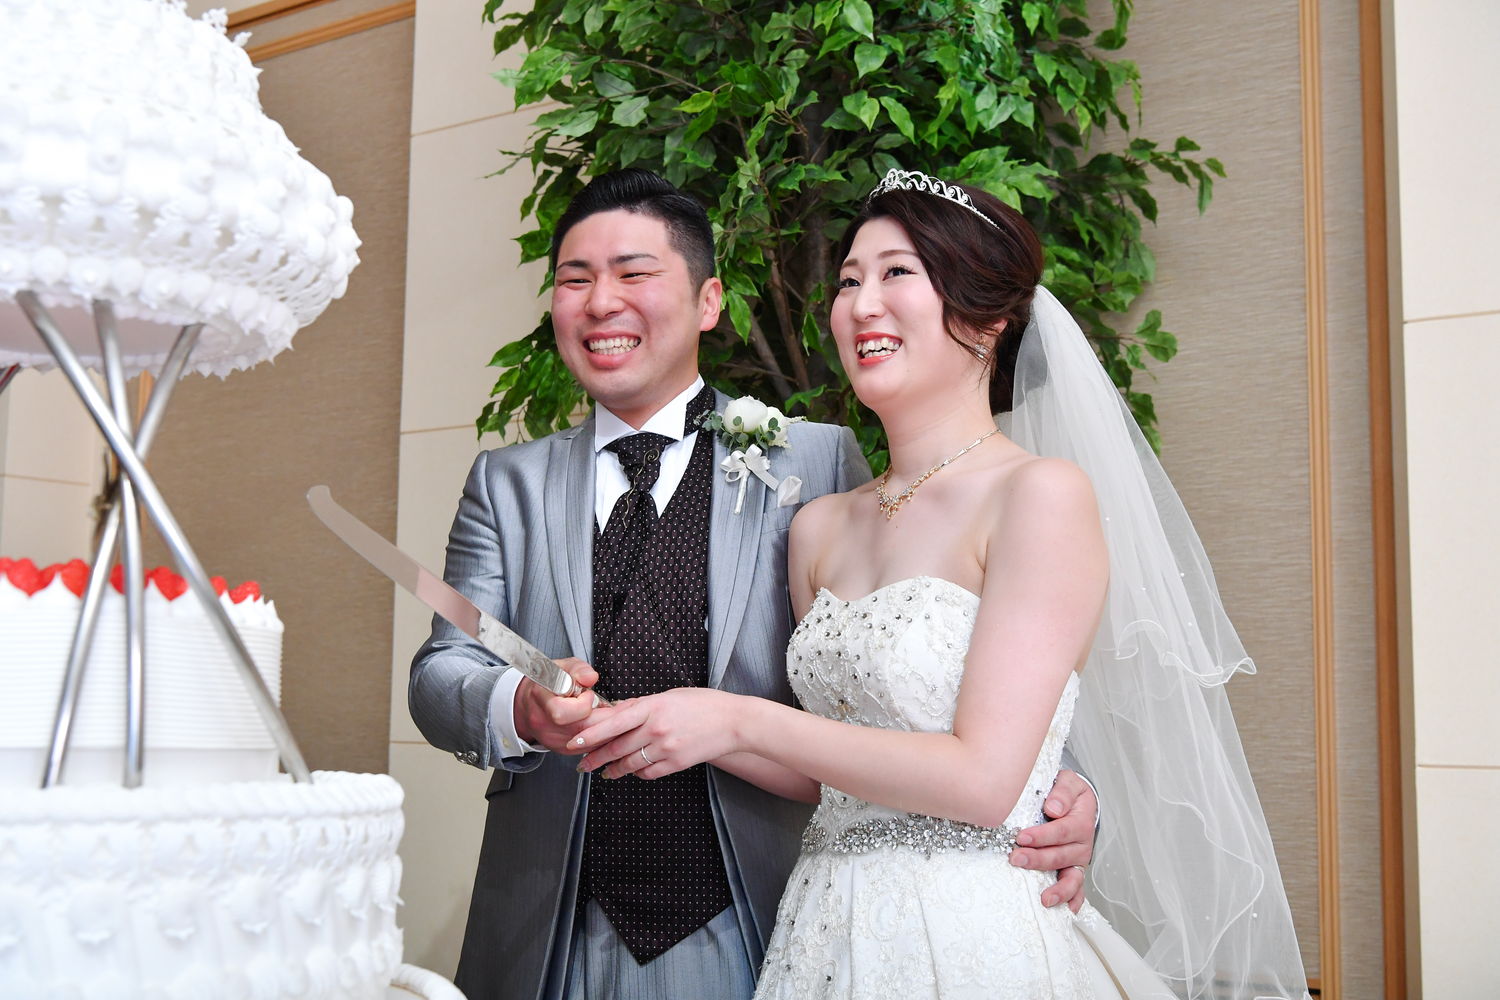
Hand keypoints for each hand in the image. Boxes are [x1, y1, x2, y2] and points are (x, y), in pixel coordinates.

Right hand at [513, 657, 606, 753]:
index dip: (583, 702)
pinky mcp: (562, 749)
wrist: (527, 703)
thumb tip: (590, 677)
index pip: (563, 712)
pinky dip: (599, 735)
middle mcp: (544, 725)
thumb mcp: (562, 667)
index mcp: (541, 701)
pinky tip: (600, 723)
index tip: (587, 693)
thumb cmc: (546, 683)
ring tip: (607, 712)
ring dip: (603, 726)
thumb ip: (578, 670)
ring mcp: (552, 740)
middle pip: (580, 729)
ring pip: (588, 741)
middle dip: (602, 716)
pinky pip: (587, 747)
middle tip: (610, 705)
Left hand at [571, 688, 739, 778]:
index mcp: (653, 706)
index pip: (614, 722)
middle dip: (596, 757)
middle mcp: (656, 728)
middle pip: (617, 747)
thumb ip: (641, 704)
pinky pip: (648, 772)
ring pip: (630, 763)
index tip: (574, 742)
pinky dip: (637, 772)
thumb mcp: (670, 695)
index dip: (591, 734)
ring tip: (604, 771)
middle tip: (582, 764)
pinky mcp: (676, 763)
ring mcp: (666, 748)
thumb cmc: (703, 704)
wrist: (733, 722)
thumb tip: (615, 711)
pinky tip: (633, 770)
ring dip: (613, 769)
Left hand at [1010, 769, 1096, 911]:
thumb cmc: (1066, 792)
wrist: (1074, 801)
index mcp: (1081, 822)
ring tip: (1044, 899)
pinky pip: (1076, 890)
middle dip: (1038, 860)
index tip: (1021, 837)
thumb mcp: (1067, 782)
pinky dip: (1073, 902)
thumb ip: (1062, 791)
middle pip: (1061, 856)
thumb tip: (1053, 809)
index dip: (1042, 835)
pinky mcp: (1072, 871)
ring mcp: (1077, 861)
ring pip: (1072, 879)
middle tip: (1016, 858)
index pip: (1062, 831)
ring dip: (1058, 890)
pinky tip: (1066, 912)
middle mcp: (1082, 845)